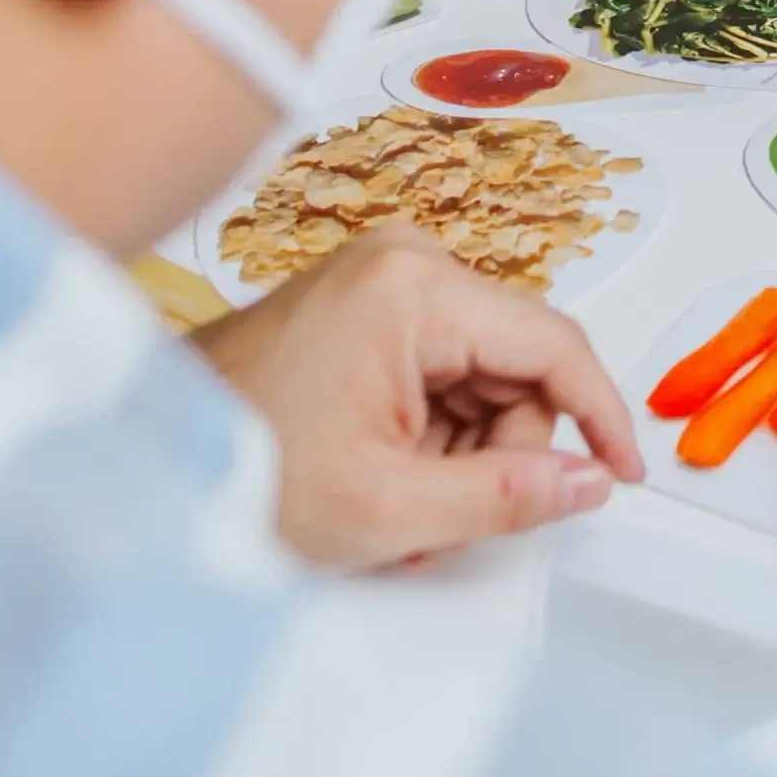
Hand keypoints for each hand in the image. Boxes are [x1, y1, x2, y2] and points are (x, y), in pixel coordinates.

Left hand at [192, 226, 642, 568]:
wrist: (155, 451)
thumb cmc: (242, 465)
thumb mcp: (387, 508)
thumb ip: (504, 498)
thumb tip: (585, 483)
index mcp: (415, 289)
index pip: (552, 343)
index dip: (601, 414)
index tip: (622, 472)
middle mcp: (407, 263)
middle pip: (516, 363)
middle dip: (498, 449)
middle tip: (441, 514)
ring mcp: (385, 279)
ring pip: (483, 374)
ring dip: (461, 450)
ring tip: (396, 503)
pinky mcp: (369, 302)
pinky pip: (443, 370)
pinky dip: (432, 433)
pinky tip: (387, 473)